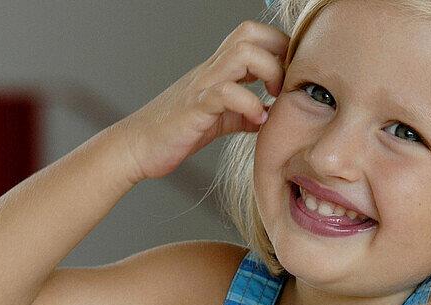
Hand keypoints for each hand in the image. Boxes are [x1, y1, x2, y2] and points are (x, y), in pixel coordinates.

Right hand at [119, 21, 289, 183]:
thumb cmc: (177, 131)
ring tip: (272, 98)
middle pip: (249, 32)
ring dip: (268, 71)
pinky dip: (249, 104)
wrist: (139, 145)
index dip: (279, 47)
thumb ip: (244, 113)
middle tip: (285, 84)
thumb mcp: (219, 119)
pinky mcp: (195, 107)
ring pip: (242, 54)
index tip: (291, 76)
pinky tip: (256, 120)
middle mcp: (211, 70)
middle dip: (278, 51)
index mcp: (219, 69)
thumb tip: (267, 114)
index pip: (254, 36)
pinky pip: (226, 93)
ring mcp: (202, 85)